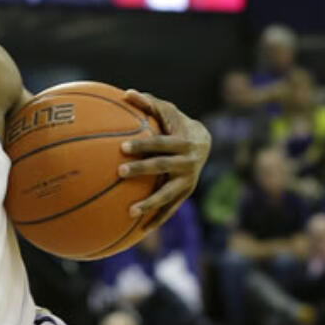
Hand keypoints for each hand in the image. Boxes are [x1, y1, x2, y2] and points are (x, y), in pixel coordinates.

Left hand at [118, 89, 211, 223]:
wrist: (204, 143)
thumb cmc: (176, 123)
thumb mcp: (167, 111)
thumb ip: (148, 102)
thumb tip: (126, 92)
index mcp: (183, 142)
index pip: (161, 143)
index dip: (143, 144)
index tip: (122, 147)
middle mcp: (188, 163)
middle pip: (163, 167)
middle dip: (142, 170)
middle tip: (120, 172)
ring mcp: (188, 181)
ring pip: (168, 195)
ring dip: (150, 204)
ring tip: (129, 212)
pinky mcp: (185, 194)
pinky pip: (170, 210)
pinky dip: (156, 220)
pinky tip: (139, 232)